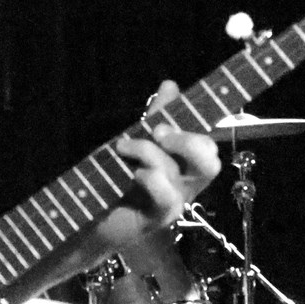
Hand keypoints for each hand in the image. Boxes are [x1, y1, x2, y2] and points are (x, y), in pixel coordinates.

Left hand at [103, 80, 220, 244]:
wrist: (95, 219)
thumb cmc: (121, 181)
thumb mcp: (139, 143)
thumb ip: (156, 117)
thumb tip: (171, 84)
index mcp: (185, 167)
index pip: (209, 147)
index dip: (199, 129)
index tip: (170, 117)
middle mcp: (186, 186)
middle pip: (210, 162)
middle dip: (186, 141)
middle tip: (159, 132)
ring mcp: (174, 204)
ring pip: (175, 170)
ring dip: (146, 151)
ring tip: (123, 148)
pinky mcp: (157, 218)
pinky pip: (166, 195)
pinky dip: (149, 177)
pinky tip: (130, 175)